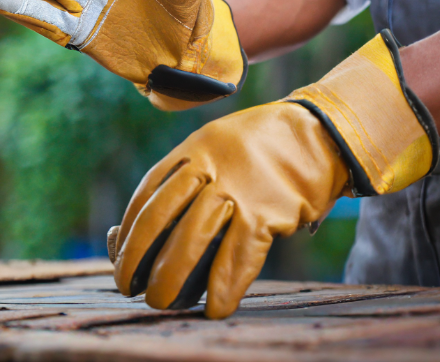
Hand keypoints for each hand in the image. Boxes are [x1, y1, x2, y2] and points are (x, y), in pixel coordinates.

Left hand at [109, 31, 438, 317]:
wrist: (320, 131)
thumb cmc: (263, 148)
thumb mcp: (219, 144)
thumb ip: (190, 175)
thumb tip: (156, 227)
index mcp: (194, 148)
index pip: (148, 191)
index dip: (130, 227)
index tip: (119, 252)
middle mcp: (210, 164)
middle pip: (161, 215)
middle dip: (138, 255)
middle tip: (128, 285)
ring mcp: (239, 186)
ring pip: (193, 236)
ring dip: (172, 275)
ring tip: (161, 302)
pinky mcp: (269, 209)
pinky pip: (240, 254)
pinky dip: (225, 285)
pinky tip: (215, 307)